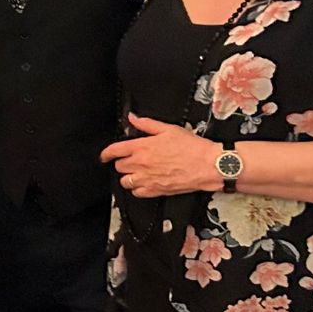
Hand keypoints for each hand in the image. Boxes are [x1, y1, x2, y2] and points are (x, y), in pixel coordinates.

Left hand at [101, 114, 222, 197]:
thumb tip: (132, 118)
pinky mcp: (155, 191)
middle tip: (132, 160)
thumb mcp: (168, 129)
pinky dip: (137, 189)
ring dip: (128, 176)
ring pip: (125, 181)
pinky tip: (145, 182)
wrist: (207, 165)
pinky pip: (136, 193)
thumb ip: (146, 124)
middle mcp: (141, 164)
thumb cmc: (191, 147)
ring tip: (138, 172)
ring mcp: (147, 179)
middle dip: (123, 163)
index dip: (106, 153)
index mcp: (142, 147)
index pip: (114, 151)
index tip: (105, 155)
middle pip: (119, 166)